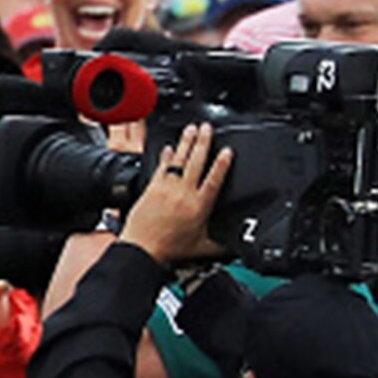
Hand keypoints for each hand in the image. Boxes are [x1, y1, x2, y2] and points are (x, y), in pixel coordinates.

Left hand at [119, 124, 233, 262]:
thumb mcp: (202, 249)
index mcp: (199, 206)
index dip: (222, 164)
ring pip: (179, 160)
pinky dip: (166, 156)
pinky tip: (169, 147)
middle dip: (203, 142)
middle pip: (196, 162)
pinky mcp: (151, 188)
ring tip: (191, 129)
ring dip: (186, 143)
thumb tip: (234, 246)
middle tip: (207, 128)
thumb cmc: (169, 249)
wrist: (142, 248)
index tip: (227, 150)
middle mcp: (184, 193)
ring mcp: (167, 188)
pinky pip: (161, 167)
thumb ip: (220, 246)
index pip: (214, 179)